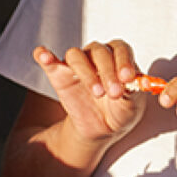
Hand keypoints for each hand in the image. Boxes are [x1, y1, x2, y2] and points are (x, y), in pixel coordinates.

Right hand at [33, 40, 148, 144]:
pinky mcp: (59, 74)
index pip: (120, 49)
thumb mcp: (132, 104)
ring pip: (76, 55)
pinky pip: (48, 60)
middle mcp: (97, 56)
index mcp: (118, 57)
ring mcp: (77, 64)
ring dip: (86, 72)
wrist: (102, 127)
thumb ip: (132, 90)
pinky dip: (44, 56)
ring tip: (97, 92)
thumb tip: (132, 81)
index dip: (124, 61)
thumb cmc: (119, 110)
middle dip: (108, 72)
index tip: (127, 78)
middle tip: (114, 93)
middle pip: (99, 51)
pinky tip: (44, 56)